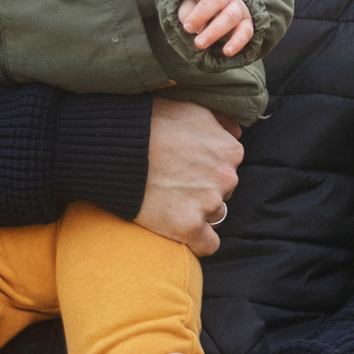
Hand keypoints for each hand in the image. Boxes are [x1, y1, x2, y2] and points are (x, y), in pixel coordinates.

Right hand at [136, 97, 241, 254]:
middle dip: (204, 191)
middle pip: (223, 192)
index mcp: (230, 150)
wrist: (116, 146)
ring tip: (169, 202)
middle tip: (174, 184)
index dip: (206, 169)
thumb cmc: (149, 122)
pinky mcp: (189, 226)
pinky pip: (208, 244)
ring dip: (197, 213)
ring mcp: (209, 203)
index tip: (185, 168)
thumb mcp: (192, 109)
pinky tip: (181, 232)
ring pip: (214, 216)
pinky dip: (198, 242)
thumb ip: (220, 122)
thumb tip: (237, 133)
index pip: (229, 167)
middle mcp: (226, 177)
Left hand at [178, 0, 254, 56]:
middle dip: (201, 14)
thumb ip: (187, 11)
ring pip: (230, 16)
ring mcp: (238, 8)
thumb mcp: (187, 7)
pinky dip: (237, 42)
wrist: (214, 19)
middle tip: (187, 29)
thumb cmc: (197, 11)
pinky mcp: (246, 24)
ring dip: (214, 31)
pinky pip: (246, 32)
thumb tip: (196, 23)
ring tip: (199, 44)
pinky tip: (227, 52)